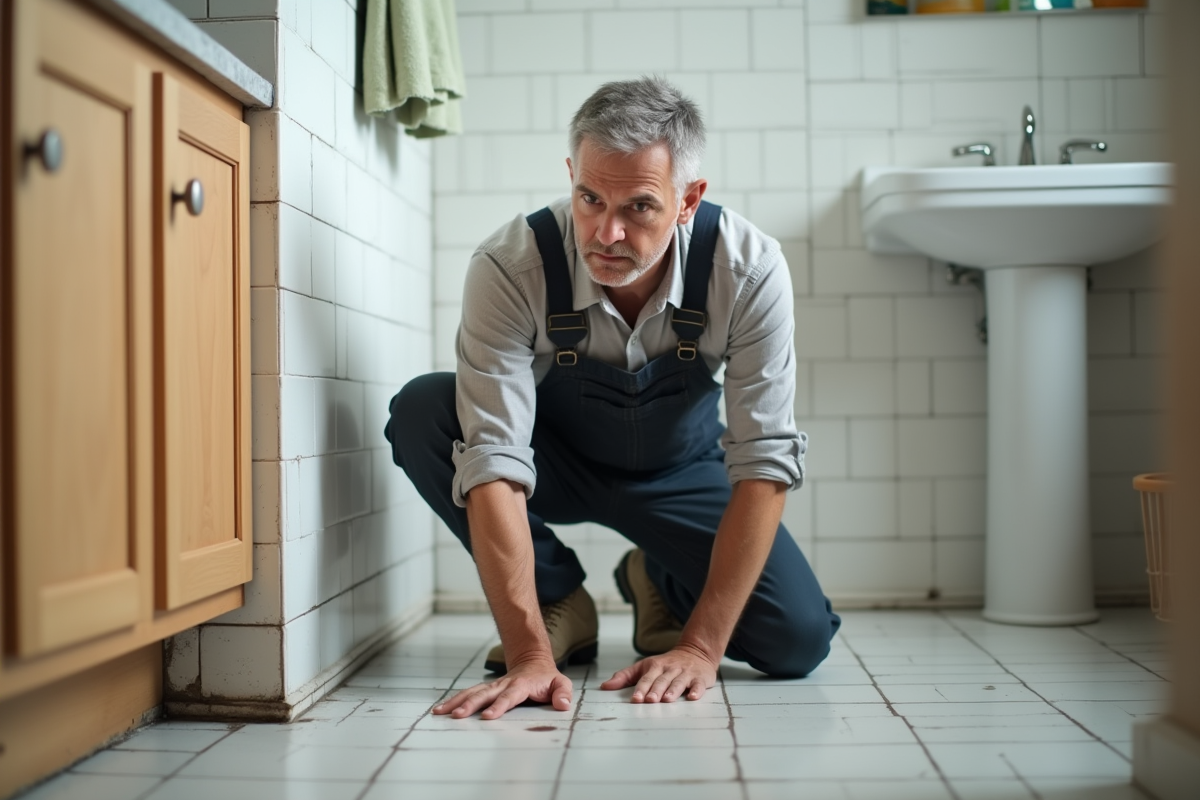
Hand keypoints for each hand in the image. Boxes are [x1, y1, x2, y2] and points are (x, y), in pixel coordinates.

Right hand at [431, 660, 572, 719]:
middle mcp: (503, 685)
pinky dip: (453, 701)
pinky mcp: (485, 689)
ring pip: (471, 693)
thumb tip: (563, 705)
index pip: (508, 697)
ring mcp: (492, 686)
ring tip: (440, 712)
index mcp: (520, 685)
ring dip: (456, 702)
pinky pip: (467, 694)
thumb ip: (564, 694)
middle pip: (484, 695)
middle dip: (470, 705)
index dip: (498, 706)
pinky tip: (439, 709)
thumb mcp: (561, 683)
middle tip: (457, 716)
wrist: (533, 662)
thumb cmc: (547, 678)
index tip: (487, 716)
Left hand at [599, 644, 717, 702]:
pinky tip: (693, 697)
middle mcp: (670, 669)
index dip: (640, 688)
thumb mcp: (643, 667)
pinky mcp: (700, 678)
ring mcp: (685, 673)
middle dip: (655, 690)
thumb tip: (604, 686)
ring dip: (673, 691)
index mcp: (655, 666)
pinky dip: (696, 690)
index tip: (635, 699)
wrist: (695, 652)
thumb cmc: (665, 664)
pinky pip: (698, 684)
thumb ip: (624, 677)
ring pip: (678, 682)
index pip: (646, 678)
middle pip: (661, 680)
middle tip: (649, 700)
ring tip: (667, 700)